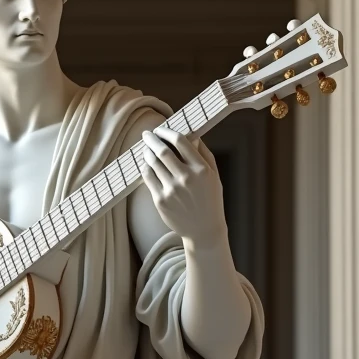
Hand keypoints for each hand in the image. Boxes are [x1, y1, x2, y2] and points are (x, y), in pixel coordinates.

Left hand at [141, 126, 226, 245]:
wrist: (204, 229)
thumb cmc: (210, 200)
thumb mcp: (214, 175)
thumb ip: (203, 153)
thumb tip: (191, 134)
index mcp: (201, 169)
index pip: (180, 141)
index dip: (167, 132)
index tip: (160, 129)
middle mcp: (185, 178)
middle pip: (162, 151)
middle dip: (152, 139)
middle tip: (147, 134)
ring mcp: (171, 190)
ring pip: (152, 163)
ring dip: (147, 152)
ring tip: (146, 149)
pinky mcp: (160, 201)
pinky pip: (147, 178)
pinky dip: (145, 168)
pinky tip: (147, 164)